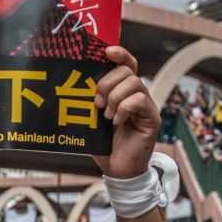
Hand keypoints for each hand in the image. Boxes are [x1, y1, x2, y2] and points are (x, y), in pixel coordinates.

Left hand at [91, 47, 159, 178]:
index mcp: (123, 91)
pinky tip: (116, 121)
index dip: (119, 53)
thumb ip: (87, 103)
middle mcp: (137, 95)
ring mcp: (146, 106)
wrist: (117, 169)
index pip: (126, 63)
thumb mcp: (90, 119)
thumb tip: (69, 87)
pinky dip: (124, 108)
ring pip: (134, 83)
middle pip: (128, 71)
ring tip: (106, 115)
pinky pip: (140, 100)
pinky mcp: (152, 118)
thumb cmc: (103, 145)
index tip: (106, 51)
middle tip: (98, 102)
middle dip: (108, 82)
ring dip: (115, 98)